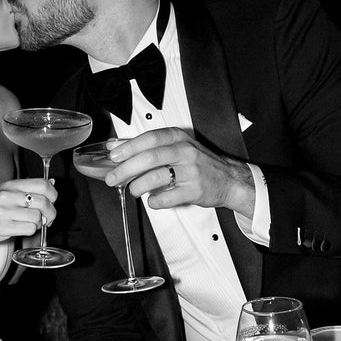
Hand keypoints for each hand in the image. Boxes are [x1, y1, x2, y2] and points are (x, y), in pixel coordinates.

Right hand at [0, 178, 56, 247]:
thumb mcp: (5, 193)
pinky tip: (23, 230)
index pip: (42, 184)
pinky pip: (29, 229)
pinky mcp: (3, 226)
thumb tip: (52, 182)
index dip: (53, 194)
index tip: (51, 202)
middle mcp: (7, 195)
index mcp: (10, 185)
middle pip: (43, 202)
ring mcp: (4, 211)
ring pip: (38, 217)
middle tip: (47, 218)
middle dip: (50, 213)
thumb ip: (27, 189)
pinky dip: (31, 231)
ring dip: (39, 224)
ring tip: (31, 224)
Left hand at [103, 128, 254, 213]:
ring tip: (133, 190)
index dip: (129, 147)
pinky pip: (166, 198)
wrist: (228, 179)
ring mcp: (190, 172)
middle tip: (112, 178)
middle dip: (126, 169)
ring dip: (138, 186)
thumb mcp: (176, 147)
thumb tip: (116, 147)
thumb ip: (147, 146)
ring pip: (156, 177)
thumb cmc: (199, 163)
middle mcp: (185, 152)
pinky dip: (154, 201)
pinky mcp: (194, 191)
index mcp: (178, 138)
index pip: (150, 139)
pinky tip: (152, 200)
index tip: (113, 156)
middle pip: (150, 158)